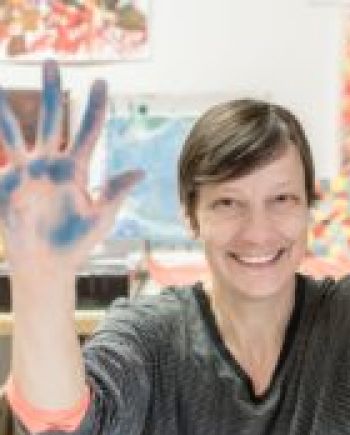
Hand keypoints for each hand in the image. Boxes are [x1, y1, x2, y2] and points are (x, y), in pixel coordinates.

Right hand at [0, 60, 142, 274]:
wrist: (50, 263)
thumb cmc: (78, 241)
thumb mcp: (101, 216)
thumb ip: (115, 191)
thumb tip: (141, 170)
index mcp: (76, 168)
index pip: (87, 131)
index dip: (93, 108)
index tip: (100, 81)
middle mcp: (51, 163)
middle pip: (51, 120)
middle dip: (50, 92)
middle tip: (52, 61)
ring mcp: (27, 171)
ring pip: (17, 132)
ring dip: (8, 108)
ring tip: (1, 85)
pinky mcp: (8, 182)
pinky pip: (0, 153)